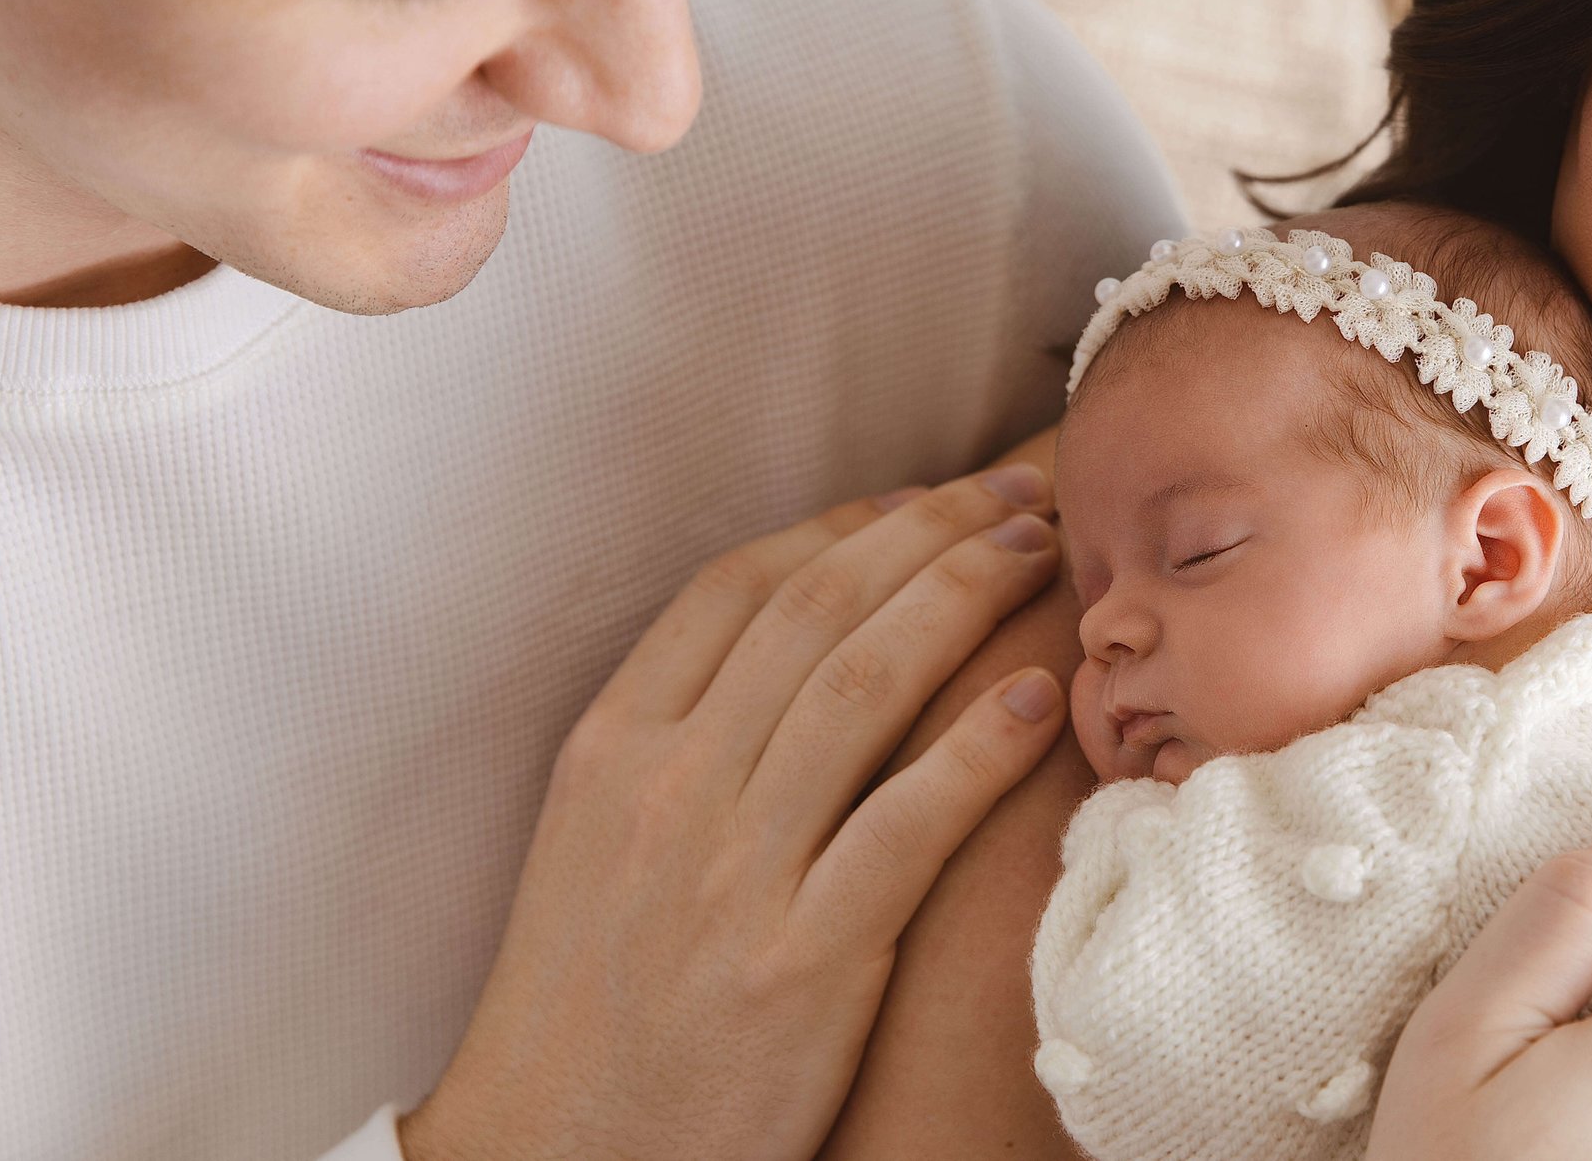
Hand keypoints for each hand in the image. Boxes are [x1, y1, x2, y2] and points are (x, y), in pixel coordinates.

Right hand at [399, 466, 1071, 1160]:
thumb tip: (793, 643)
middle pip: (815, 610)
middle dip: (929, 531)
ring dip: (964, 600)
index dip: (844, 524)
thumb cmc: (590, 996)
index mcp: (613, 746)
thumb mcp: (599, 837)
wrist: (553, 1152)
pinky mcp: (800, 962)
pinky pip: (904, 827)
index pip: (737, 585)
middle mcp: (668, 788)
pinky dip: (976, 752)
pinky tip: (1034, 702)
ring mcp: (732, 873)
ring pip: (862, 687)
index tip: (921, 497)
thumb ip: (679, 735)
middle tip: (1015, 497)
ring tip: (1038, 557)